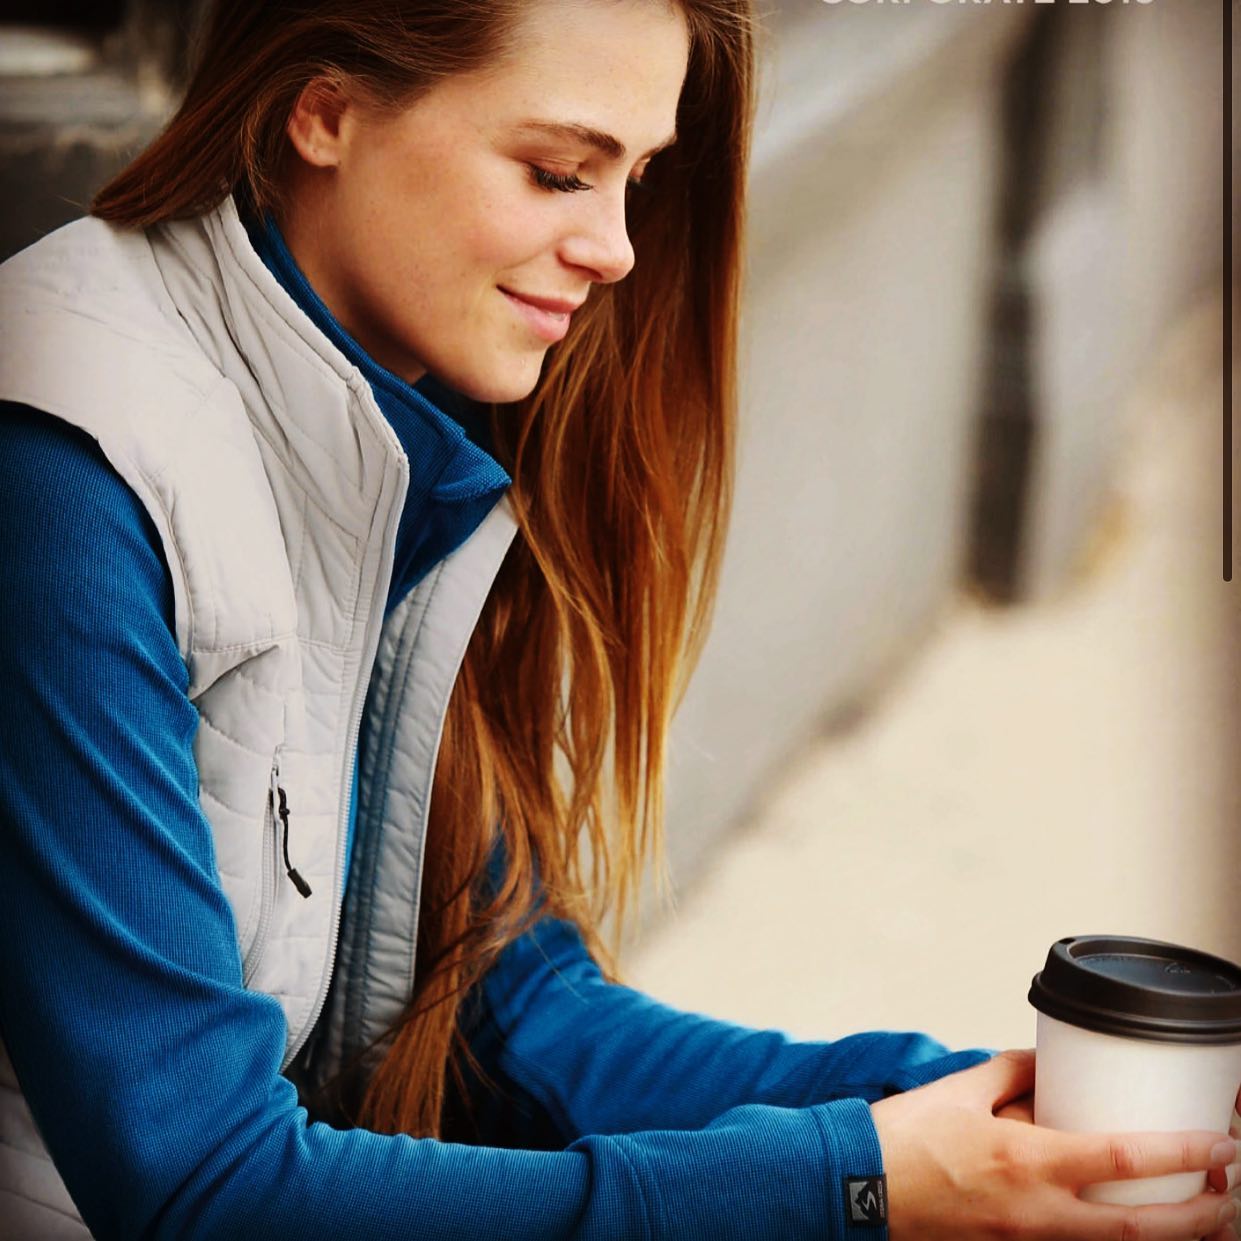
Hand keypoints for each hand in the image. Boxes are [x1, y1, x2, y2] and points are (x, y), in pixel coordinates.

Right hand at [869, 1048, 1238, 1239]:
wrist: (859, 1188)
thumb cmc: (904, 1138)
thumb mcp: (960, 1088)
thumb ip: (1010, 1072)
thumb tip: (1045, 1062)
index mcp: (1027, 1160)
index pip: (1125, 1158)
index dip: (1183, 1152)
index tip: (1222, 1142)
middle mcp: (1038, 1211)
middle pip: (1142, 1228)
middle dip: (1201, 1216)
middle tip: (1232, 1192)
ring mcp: (1028, 1240)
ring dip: (1170, 1235)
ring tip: (1204, 1217)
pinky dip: (1120, 1239)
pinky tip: (1136, 1227)